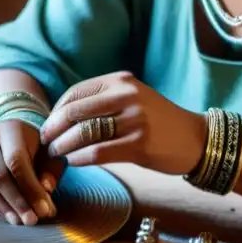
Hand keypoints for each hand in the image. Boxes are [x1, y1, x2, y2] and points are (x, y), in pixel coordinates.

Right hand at [0, 118, 65, 225]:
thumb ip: (50, 171)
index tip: (45, 209)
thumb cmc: (34, 150)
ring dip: (3, 209)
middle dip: (17, 202)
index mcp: (9, 128)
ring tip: (20, 221)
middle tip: (32, 221)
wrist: (9, 141)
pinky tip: (5, 215)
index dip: (30, 188)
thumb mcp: (48, 155)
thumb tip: (46, 190)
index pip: (16, 160)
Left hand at [39, 71, 205, 175]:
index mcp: (121, 81)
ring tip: (57, 154)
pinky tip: (74, 161)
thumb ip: (102, 102)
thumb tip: (60, 116)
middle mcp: (126, 95)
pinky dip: (80, 158)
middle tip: (45, 142)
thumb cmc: (157, 122)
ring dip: (63, 146)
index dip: (56, 111)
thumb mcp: (131, 99)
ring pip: (83, 133)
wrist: (195, 139)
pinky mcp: (139, 144)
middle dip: (53, 129)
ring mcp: (134, 119)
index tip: (48, 126)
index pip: (75, 93)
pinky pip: (97, 152)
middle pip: (74, 112)